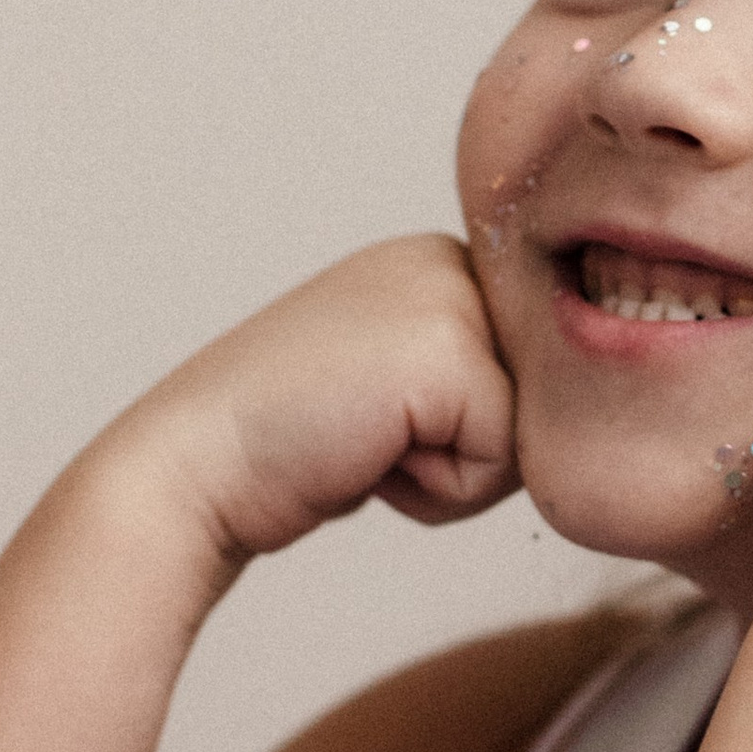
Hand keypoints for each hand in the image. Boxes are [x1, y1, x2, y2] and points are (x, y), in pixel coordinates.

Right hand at [112, 235, 522, 566]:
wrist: (193, 468)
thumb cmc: (288, 449)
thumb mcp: (394, 388)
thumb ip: (470, 382)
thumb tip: (559, 411)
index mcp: (438, 260)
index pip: (527, 380)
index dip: (457, 433)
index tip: (370, 416)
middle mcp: (447, 260)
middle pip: (538, 404)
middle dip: (461, 452)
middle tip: (365, 434)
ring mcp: (448, 297)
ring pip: (527, 435)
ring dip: (451, 473)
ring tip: (365, 441)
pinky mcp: (447, 352)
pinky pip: (501, 460)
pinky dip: (438, 491)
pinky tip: (365, 455)